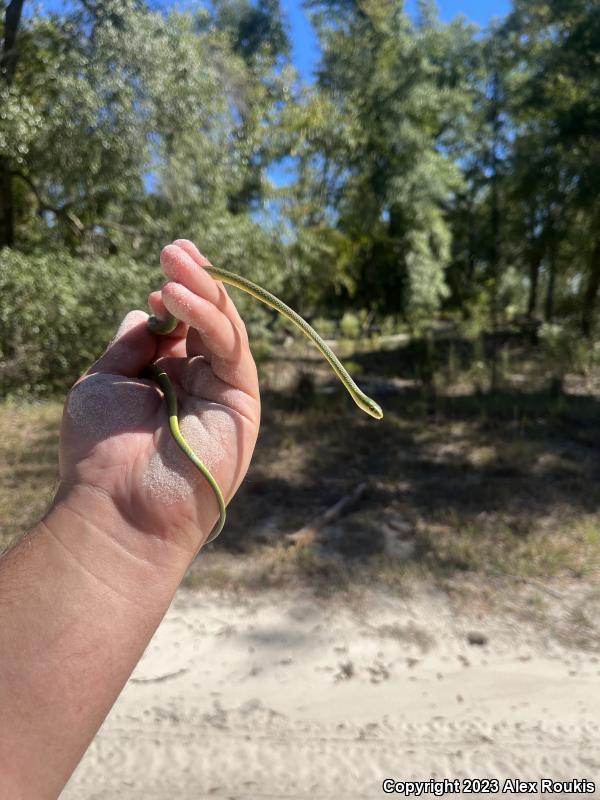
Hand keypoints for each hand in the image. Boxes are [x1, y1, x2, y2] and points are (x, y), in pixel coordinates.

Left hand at [57, 239, 259, 557]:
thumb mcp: (107, 381)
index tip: (160, 275)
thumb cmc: (102, 451)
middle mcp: (201, 384)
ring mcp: (224, 393)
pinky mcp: (243, 404)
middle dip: (193, 283)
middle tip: (174, 250)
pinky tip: (179, 298)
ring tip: (176, 260)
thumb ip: (133, 345)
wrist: (117, 507)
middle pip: (208, 323)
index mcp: (170, 380)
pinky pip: (232, 351)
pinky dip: (210, 319)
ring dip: (203, 291)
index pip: (184, 327)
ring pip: (225, 330)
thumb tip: (147, 310)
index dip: (177, 296)